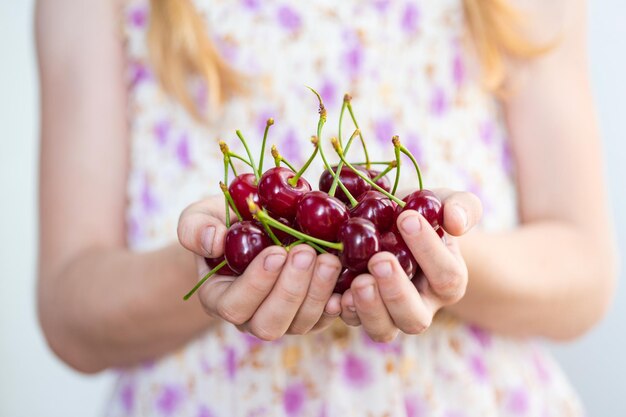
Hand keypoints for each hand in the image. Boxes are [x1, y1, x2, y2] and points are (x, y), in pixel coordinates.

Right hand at [178, 195, 342, 339]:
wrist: (254, 227)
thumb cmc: (224, 222)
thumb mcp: (200, 216)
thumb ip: (195, 227)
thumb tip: (213, 242)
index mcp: (220, 297)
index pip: (234, 305)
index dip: (257, 283)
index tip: (276, 252)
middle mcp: (250, 317)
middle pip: (269, 324)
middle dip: (291, 290)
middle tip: (307, 253)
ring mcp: (283, 318)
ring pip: (301, 323)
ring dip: (317, 292)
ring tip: (330, 258)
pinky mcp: (310, 314)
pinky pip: (325, 319)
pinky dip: (337, 304)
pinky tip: (347, 283)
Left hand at [340, 189, 481, 341]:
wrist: (392, 226)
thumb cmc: (423, 215)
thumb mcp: (445, 203)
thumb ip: (461, 207)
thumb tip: (456, 221)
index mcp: (448, 282)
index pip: (446, 275)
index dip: (428, 250)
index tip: (407, 218)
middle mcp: (421, 306)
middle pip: (415, 317)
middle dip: (396, 292)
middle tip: (379, 260)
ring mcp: (388, 314)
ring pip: (383, 328)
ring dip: (369, 308)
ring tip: (357, 281)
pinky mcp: (359, 312)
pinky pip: (352, 320)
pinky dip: (341, 310)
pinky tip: (333, 295)